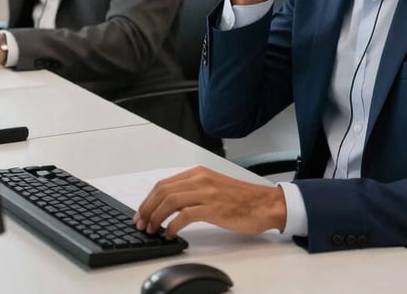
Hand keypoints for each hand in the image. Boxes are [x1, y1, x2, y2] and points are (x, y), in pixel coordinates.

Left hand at [133, 166, 285, 238]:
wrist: (265, 204)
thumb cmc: (242, 199)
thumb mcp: (213, 187)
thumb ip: (194, 190)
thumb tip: (170, 205)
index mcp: (199, 173)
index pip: (164, 183)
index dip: (148, 199)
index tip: (141, 213)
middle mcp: (201, 179)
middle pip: (163, 191)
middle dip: (147, 208)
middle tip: (141, 223)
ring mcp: (207, 193)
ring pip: (171, 201)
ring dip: (156, 217)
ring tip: (152, 229)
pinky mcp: (214, 208)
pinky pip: (185, 215)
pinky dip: (172, 225)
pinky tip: (170, 234)